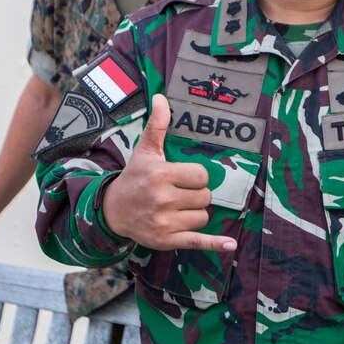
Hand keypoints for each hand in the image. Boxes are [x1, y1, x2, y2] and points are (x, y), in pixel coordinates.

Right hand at [102, 94, 235, 252]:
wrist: (112, 211)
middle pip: (205, 197)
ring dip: (195, 213)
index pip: (202, 176)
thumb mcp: (145, 151)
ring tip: (176, 208)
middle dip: (196, 195)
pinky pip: (198, 242)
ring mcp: (164, 222)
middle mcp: (162, 199)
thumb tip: (161, 97)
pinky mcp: (166, 241)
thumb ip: (158, 125)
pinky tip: (230, 246)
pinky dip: (215, 244)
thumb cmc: (135, 177)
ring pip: (203, 217)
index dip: (197, 177)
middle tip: (178, 194)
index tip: (183, 177)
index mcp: (160, 175)